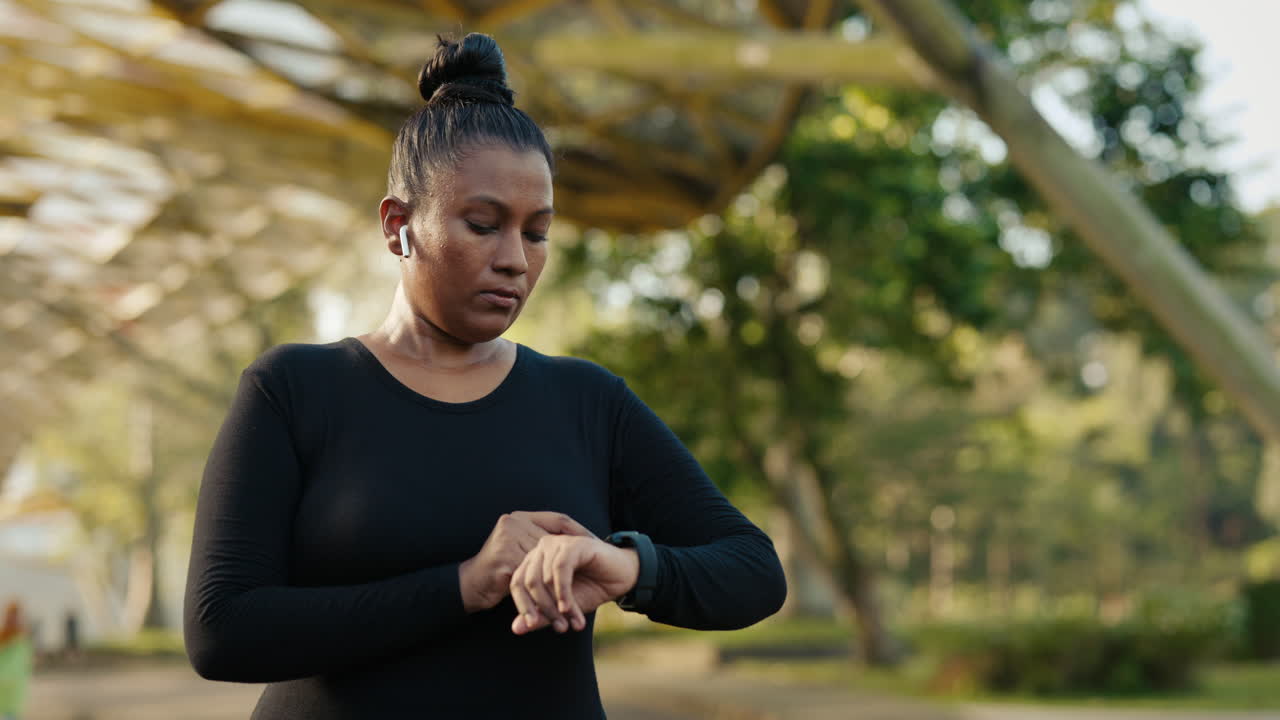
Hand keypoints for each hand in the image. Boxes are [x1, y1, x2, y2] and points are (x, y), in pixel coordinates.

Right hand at [458, 512, 595, 613]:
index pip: (559, 519)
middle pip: (556, 541)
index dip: (580, 531)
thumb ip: (541, 545)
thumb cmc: (500, 570)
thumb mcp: (522, 551)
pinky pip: (536, 578)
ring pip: (547, 563)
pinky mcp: (505, 559)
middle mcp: (514, 523)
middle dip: (576, 556)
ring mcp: (508, 539)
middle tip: (598, 566)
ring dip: (563, 582)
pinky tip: (562, 602)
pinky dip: (550, 592)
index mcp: (521, 517)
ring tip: (583, 582)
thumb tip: (580, 542)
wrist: (470, 586)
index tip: (599, 542)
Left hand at [509, 535, 639, 634]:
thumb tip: (516, 629)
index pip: (516, 583)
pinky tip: (569, 609)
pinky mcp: (574, 544)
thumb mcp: (563, 608)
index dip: (522, 606)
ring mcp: (557, 543)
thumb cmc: (592, 589)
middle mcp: (542, 549)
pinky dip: (563, 593)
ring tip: (570, 622)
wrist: (623, 577)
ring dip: (557, 606)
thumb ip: (540, 616)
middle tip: (560, 627)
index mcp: (535, 561)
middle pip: (528, 582)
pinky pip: (560, 570)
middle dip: (543, 609)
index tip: (531, 627)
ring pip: (544, 579)